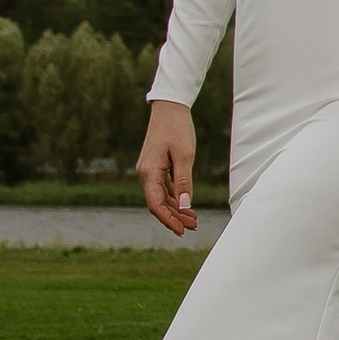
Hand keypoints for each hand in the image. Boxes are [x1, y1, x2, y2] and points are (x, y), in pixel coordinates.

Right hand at [137, 102, 199, 238]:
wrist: (170, 108)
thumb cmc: (177, 128)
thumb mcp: (185, 155)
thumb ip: (184, 181)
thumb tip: (185, 206)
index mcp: (149, 172)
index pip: (155, 204)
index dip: (168, 220)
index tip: (181, 231)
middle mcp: (145, 174)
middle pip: (158, 203)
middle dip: (174, 217)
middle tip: (193, 227)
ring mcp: (149, 170)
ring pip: (161, 197)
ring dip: (175, 209)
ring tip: (193, 220)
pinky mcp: (155, 166)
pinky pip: (163, 187)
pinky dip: (174, 197)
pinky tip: (185, 204)